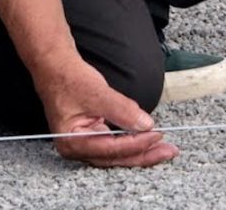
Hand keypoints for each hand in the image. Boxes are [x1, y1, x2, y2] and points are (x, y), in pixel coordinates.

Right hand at [33, 57, 178, 167]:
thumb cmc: (68, 78)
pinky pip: (116, 144)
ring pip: (118, 154)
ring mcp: (85, 144)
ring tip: (164, 148)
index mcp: (72, 142)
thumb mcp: (97, 93)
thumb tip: (145, 124)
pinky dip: (133, 142)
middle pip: (116, 158)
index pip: (110, 149)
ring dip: (141, 151)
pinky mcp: (93, 136)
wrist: (56, 66)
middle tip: (168, 151)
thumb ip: (121, 110)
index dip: (136, 143)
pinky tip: (149, 140)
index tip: (156, 134)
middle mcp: (77, 148)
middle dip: (143, 154)